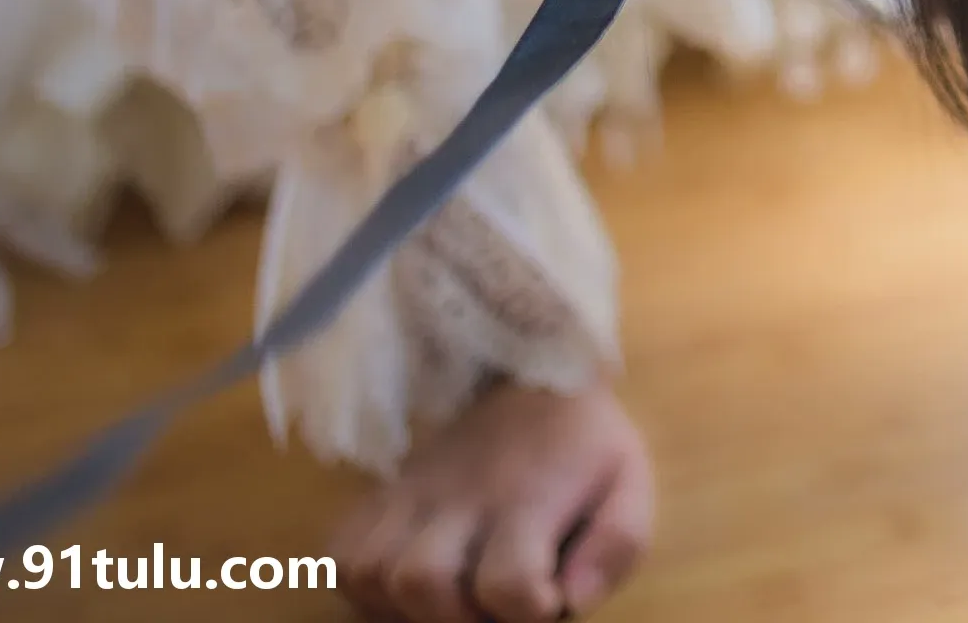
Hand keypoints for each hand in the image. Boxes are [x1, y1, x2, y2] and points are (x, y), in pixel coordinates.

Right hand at [332, 378, 653, 621]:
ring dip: (404, 608)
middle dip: (456, 618)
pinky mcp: (380, 493)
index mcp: (528, 497)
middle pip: (423, 582)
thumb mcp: (628, 485)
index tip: (547, 599)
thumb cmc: (585, 444)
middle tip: (489, 607)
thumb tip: (572, 602)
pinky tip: (404, 589)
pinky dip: (363, 586)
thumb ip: (616, 547)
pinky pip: (340, 554)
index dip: (529, 610)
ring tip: (448, 599)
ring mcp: (410, 493)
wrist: (532, 369)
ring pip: (371, 572)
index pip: (510, 581)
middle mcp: (458, 497)